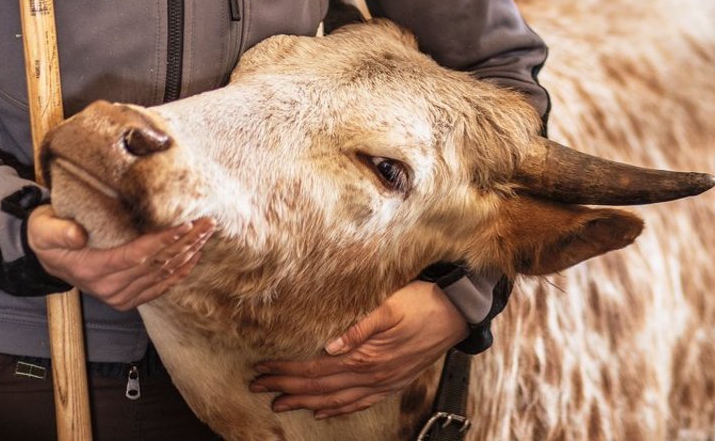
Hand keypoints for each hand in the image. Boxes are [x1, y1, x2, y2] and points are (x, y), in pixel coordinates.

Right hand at [27, 206, 213, 310]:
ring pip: (162, 275)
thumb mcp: (43, 229)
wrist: (46, 258)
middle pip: (156, 266)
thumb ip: (58, 231)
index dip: (163, 241)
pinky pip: (159, 287)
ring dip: (187, 255)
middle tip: (208, 223)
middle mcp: (109, 288)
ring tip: (207, 233)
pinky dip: (180, 272)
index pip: (136, 256)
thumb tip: (78, 234)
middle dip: (185, 244)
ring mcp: (120, 296)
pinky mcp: (128, 298)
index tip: (186, 224)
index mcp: (92, 269)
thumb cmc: (47, 235)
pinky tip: (194, 256)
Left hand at [249, 281, 468, 418]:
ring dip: (305, 403)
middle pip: (320, 387)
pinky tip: (324, 412)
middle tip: (258, 386)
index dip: (286, 371)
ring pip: (336, 400)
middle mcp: (373, 375)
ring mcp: (384, 383)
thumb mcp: (388, 307)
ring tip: (280, 403)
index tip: (263, 368)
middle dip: (286, 388)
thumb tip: (330, 346)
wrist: (457, 312)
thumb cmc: (421, 302)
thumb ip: (359, 328)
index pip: (315, 368)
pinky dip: (339, 410)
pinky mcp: (393, 383)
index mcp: (367, 356)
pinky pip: (361, 403)